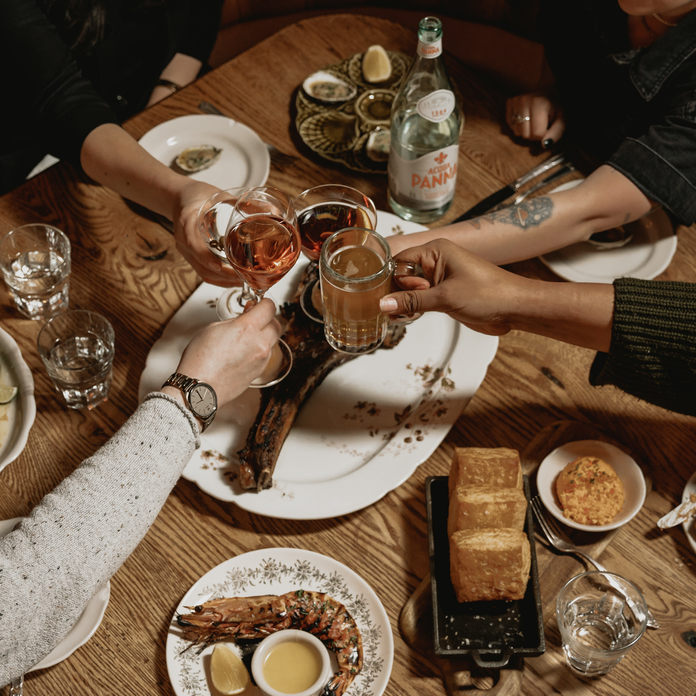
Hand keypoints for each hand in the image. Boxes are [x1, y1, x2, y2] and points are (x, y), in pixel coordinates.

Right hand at [172, 179, 241, 286]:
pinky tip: (233, 280)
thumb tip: (273, 212)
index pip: (193, 242)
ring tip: (243, 281)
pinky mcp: (191, 256)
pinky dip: (219, 279)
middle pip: (200, 264)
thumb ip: (246, 204)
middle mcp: (183, 238)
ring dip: (222, 280)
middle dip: (223, 274)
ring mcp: (186, 250)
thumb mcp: (222, 195)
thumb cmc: (199, 196)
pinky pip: (203, 272)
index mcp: (188, 219)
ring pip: (202, 272)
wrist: (181, 197)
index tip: (220, 265)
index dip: (205, 256)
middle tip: (244, 276)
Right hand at [174, 299, 280, 405]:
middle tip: (253, 319)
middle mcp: (259, 344)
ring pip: (272, 341)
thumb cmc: (200, 360)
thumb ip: (235, 320)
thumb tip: (245, 317)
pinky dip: (258, 350)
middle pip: (276, 324)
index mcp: (248, 328)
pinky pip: (265, 356)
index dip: (264, 303)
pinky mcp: (260, 372)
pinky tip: (242, 353)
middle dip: (266, 320)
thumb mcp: (213, 328)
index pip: (269, 307)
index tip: (259, 304)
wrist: (200, 389)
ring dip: (263, 336)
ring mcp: (262, 360)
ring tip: (244, 338)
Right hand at [379, 240, 527, 336]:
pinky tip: (406, 318)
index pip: (399, 260)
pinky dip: (413, 309)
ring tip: (398, 316)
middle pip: (402, 275)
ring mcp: (440, 279)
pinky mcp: (444, 295)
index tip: (384, 295)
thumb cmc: (490, 293)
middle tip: (393, 310)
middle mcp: (436, 262)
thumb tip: (384, 303)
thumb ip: (412, 301)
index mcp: (436, 251)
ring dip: (403, 303)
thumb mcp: (445, 298)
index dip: (391, 278)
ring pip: (410, 290)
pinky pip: (420, 300)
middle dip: (396, 293)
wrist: (515, 308)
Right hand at [506, 91, 564, 146]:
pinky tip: (525, 118)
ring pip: (516, 132)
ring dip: (525, 131)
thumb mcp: (561, 119)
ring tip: (532, 121)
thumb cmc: (554, 107)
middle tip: (540, 124)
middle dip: (533, 134)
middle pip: (525, 135)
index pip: (537, 134)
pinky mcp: (509, 103)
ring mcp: (515, 102)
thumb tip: (544, 145)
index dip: (543, 134)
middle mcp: (524, 101)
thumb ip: (556, 133)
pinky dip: (517, 126)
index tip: (547, 126)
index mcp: (539, 104)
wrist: (546, 89)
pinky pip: (510, 125)